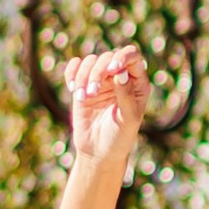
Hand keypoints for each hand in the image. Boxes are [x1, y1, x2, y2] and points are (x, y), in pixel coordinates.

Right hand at [65, 47, 150, 171]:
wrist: (99, 153)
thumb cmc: (119, 138)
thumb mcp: (128, 120)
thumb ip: (127, 96)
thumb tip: (120, 72)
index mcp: (137, 82)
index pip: (132, 56)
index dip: (122, 56)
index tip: (113, 69)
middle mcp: (119, 77)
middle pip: (108, 57)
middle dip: (97, 72)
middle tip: (92, 93)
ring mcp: (100, 80)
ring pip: (90, 61)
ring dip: (83, 76)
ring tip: (82, 97)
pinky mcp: (82, 85)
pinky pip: (75, 67)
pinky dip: (71, 73)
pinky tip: (73, 89)